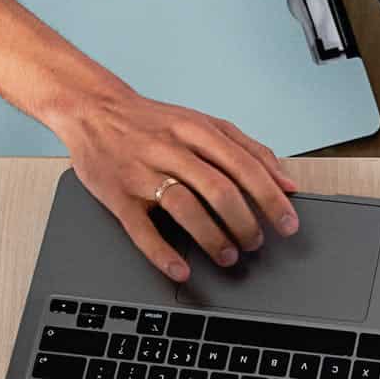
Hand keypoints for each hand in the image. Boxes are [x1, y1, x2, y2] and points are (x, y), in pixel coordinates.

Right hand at [47, 88, 301, 281]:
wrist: (91, 108)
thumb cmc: (153, 122)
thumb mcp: (204, 123)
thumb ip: (249, 149)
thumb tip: (288, 183)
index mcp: (196, 130)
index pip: (244, 167)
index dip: (271, 199)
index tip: (288, 224)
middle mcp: (170, 148)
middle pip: (218, 189)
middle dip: (245, 223)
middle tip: (256, 243)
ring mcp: (142, 172)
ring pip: (185, 207)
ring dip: (213, 238)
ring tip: (229, 256)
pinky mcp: (118, 195)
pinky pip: (141, 229)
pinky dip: (162, 254)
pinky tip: (181, 270)